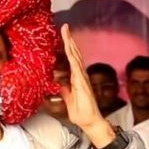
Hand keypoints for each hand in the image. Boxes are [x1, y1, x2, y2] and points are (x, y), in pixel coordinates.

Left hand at [60, 24, 115, 148]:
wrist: (89, 121)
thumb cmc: (81, 112)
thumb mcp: (68, 98)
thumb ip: (64, 89)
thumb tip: (58, 82)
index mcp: (76, 78)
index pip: (71, 58)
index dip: (67, 46)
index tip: (64, 35)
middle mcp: (80, 75)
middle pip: (74, 54)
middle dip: (69, 40)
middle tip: (65, 27)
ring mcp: (82, 79)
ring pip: (75, 58)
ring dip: (71, 45)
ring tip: (66, 33)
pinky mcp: (82, 84)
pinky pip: (76, 69)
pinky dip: (73, 59)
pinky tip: (70, 51)